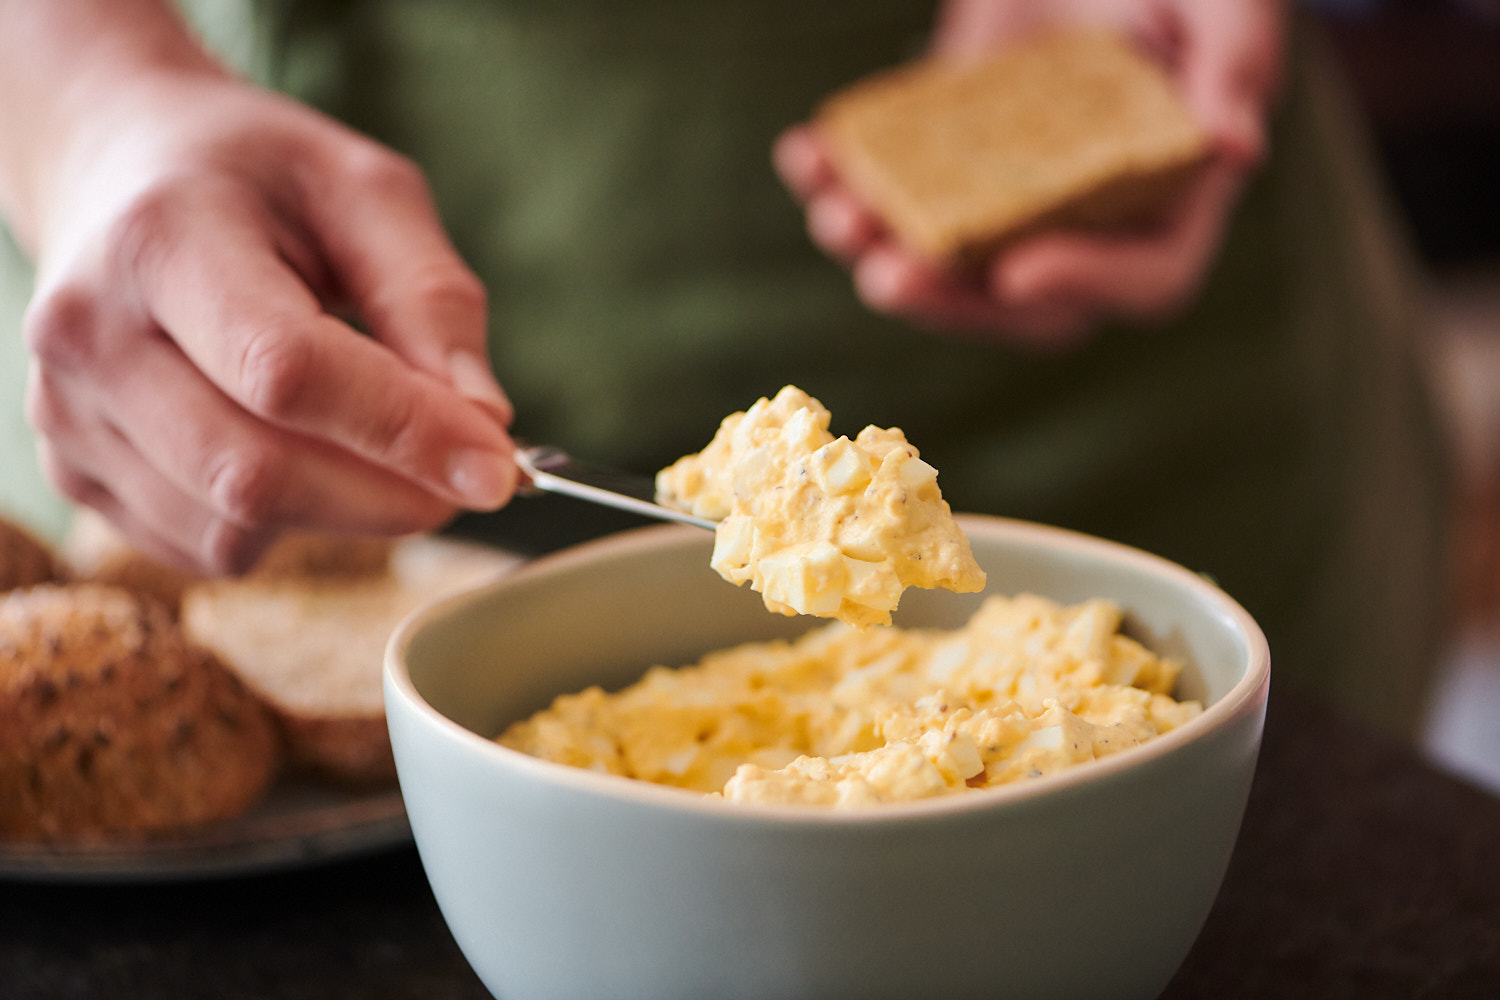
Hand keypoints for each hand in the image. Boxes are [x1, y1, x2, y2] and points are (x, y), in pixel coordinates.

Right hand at [4, 13, 516, 571]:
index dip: (404, 431)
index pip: (288, 371)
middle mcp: (91, 333)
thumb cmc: (257, 178)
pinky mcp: (75, 471)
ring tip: (377, 442)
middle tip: (469, 477)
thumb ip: (431, 299)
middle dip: (391, 495)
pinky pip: (206, 546)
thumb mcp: (366, 191)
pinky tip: (302, 453)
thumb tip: (485, 424)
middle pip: (257, 472)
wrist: (119, 172)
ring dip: (345, 513)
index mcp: (161, 239)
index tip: (499, 467)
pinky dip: (285, 524)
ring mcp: (68, 413)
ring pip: (234, 527)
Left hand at [775, 0, 1285, 349]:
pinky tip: (805, 155)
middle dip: (950, 299)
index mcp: (1170, 196)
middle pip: (1023, 299)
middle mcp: (1088, 217)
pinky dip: (842, 179)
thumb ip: (1235, 63)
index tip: (1016, 272)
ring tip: (835, 217)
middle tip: (886, 277)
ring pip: (944, 258)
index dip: (1086, 284)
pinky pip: (893, 192)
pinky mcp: (948, 158)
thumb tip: (1234, 148)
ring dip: (881, 249)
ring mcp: (1009, 194)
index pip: (1146, 276)